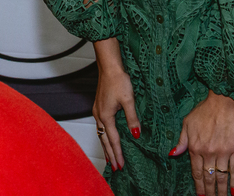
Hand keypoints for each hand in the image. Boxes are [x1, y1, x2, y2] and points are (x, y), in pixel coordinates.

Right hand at [92, 43, 140, 172]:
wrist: (109, 66)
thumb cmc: (118, 80)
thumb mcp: (129, 100)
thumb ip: (132, 119)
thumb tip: (136, 135)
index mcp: (106, 116)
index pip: (113, 140)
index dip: (117, 153)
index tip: (121, 166)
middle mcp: (99, 115)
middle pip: (104, 139)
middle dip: (110, 154)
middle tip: (115, 167)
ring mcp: (97, 110)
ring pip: (101, 133)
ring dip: (106, 146)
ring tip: (110, 157)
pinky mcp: (99, 106)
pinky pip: (101, 126)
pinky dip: (104, 135)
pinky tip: (107, 137)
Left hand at [170, 91, 233, 195]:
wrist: (224, 101)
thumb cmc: (204, 110)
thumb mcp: (187, 123)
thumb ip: (181, 141)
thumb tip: (173, 154)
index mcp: (194, 147)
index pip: (196, 171)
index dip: (197, 185)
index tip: (199, 195)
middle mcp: (208, 152)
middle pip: (208, 178)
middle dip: (208, 192)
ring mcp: (223, 152)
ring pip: (220, 176)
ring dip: (220, 190)